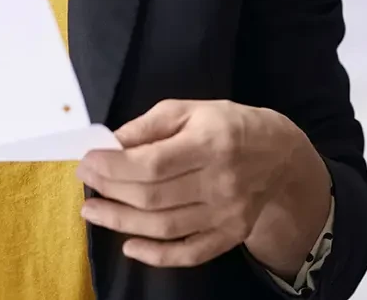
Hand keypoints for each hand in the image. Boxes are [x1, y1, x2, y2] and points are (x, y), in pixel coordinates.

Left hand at [76, 99, 329, 273]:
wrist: (280, 154)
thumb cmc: (227, 124)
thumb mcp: (189, 110)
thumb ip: (148, 126)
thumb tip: (109, 143)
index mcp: (210, 143)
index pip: (153, 163)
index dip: (114, 166)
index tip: (87, 162)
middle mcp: (220, 182)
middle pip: (155, 197)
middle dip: (112, 191)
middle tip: (86, 184)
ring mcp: (227, 214)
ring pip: (166, 227)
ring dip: (122, 222)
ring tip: (93, 211)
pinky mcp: (231, 234)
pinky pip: (191, 253)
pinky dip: (158, 256)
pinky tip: (129, 246)